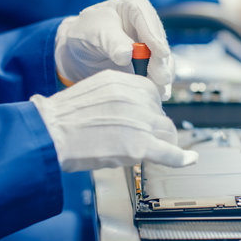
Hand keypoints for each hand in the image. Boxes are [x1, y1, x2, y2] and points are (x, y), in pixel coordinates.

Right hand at [30, 70, 196, 171]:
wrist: (50, 133)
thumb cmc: (63, 116)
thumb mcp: (95, 90)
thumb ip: (118, 95)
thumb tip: (133, 107)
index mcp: (125, 81)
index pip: (152, 94)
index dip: (149, 110)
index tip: (145, 119)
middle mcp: (136, 98)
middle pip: (160, 114)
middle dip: (154, 127)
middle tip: (143, 138)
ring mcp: (140, 121)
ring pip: (166, 132)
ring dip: (162, 142)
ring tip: (155, 151)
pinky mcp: (140, 146)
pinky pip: (170, 152)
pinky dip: (183, 157)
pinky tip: (190, 159)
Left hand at [55, 0, 173, 99]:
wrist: (79, 53)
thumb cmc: (85, 34)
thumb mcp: (93, 32)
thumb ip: (111, 41)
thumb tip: (127, 55)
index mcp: (133, 5)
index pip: (146, 17)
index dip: (154, 36)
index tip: (161, 53)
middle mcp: (147, 23)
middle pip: (159, 40)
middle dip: (161, 61)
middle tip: (162, 78)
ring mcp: (151, 43)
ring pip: (163, 59)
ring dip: (162, 75)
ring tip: (160, 91)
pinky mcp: (152, 62)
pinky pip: (159, 72)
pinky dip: (158, 84)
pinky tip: (159, 94)